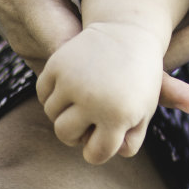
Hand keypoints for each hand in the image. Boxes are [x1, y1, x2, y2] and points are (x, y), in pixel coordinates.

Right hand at [0, 0, 188, 108]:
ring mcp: (66, 48)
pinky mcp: (77, 40)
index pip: (102, 70)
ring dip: (181, 46)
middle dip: (176, 75)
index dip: (148, 86)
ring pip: (128, 63)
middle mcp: (55, 46)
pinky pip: (124, 48)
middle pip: (125, 74)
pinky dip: (165, 35)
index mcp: (43, 21)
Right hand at [37, 20, 185, 163]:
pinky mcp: (57, 65)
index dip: (98, 151)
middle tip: (88, 121)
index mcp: (119, 115)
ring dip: (64, 111)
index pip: (96, 154)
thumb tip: (106, 154)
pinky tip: (71, 87)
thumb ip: (131, 139)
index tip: (102, 142)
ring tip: (83, 101)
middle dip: (76, 133)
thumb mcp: (145, 109)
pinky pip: (43, 93)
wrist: (130, 34)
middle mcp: (93, 100)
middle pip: (66, 135)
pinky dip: (53, 94)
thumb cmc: (140, 79)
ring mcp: (72, 81)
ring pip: (52, 115)